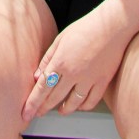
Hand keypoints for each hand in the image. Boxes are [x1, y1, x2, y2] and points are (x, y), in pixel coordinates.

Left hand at [21, 6, 129, 121]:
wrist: (112, 25)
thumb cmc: (86, 27)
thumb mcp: (61, 38)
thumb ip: (48, 58)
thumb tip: (37, 76)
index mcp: (60, 61)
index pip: (42, 87)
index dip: (33, 102)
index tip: (26, 113)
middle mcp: (73, 73)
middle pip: (54, 98)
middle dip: (43, 108)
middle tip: (38, 114)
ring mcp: (89, 80)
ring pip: (73, 104)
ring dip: (64, 110)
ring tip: (59, 111)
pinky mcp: (102, 82)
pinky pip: (90, 102)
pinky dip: (83, 107)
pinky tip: (79, 105)